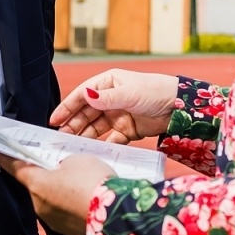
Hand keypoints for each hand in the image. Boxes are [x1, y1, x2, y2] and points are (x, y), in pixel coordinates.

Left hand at [0, 153, 113, 234]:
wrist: (116, 217)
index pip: (15, 168)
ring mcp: (52, 221)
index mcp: (36, 184)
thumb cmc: (94, 182)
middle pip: (34, 184)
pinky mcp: (66, 231)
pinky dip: (69, 203)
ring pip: (49, 199)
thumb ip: (63, 162)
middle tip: (56, 163)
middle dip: (42, 175)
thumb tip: (62, 169)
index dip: (7, 158)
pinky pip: (62, 211)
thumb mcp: (78, 159)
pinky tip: (84, 196)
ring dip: (58, 190)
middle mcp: (38, 205)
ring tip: (78, 181)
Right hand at [52, 69, 178, 143]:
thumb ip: (106, 98)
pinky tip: (95, 151)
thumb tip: (86, 96)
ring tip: (72, 146)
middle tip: (60, 138)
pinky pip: (110, 139)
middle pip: (85, 113)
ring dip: (84, 136)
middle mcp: (109, 99)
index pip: (81, 95)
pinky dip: (102, 145)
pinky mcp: (126, 130)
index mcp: (107, 84)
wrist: (180, 108)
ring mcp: (117, 115)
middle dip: (72, 125)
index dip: (66, 107)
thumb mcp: (129, 93)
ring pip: (95, 127)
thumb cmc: (155, 91)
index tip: (54, 120)